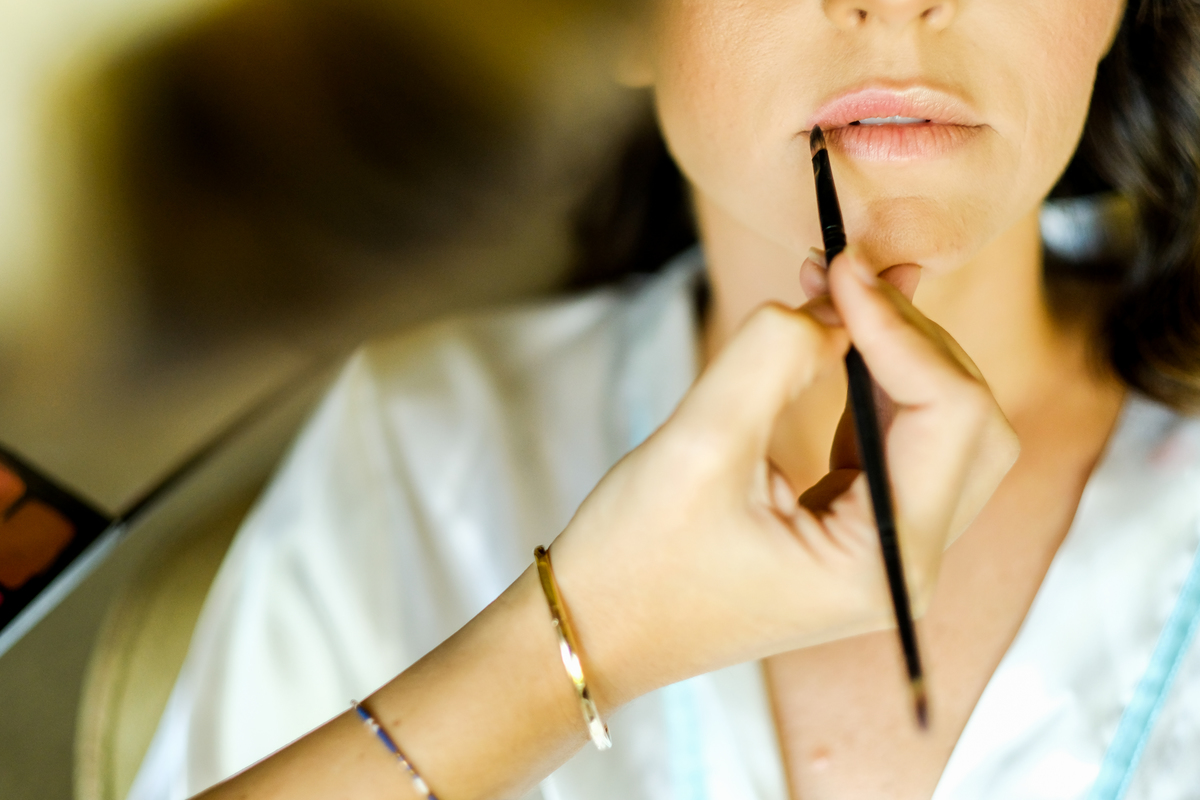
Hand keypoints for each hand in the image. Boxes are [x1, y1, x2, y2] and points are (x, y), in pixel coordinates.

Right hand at [549, 247, 1018, 709]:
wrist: (599, 628)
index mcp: (885, 561)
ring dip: (896, 352)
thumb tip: (827, 300)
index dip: (901, 328)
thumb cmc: (637, 558)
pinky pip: (898, 442)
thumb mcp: (699, 444)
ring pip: (943, 427)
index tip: (838, 266)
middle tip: (841, 277)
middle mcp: (908, 564)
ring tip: (835, 292)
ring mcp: (889, 552)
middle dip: (912, 339)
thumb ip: (773, 355)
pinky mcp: (859, 532)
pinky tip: (835, 340)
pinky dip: (873, 382)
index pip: (951, 416)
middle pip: (969, 421)